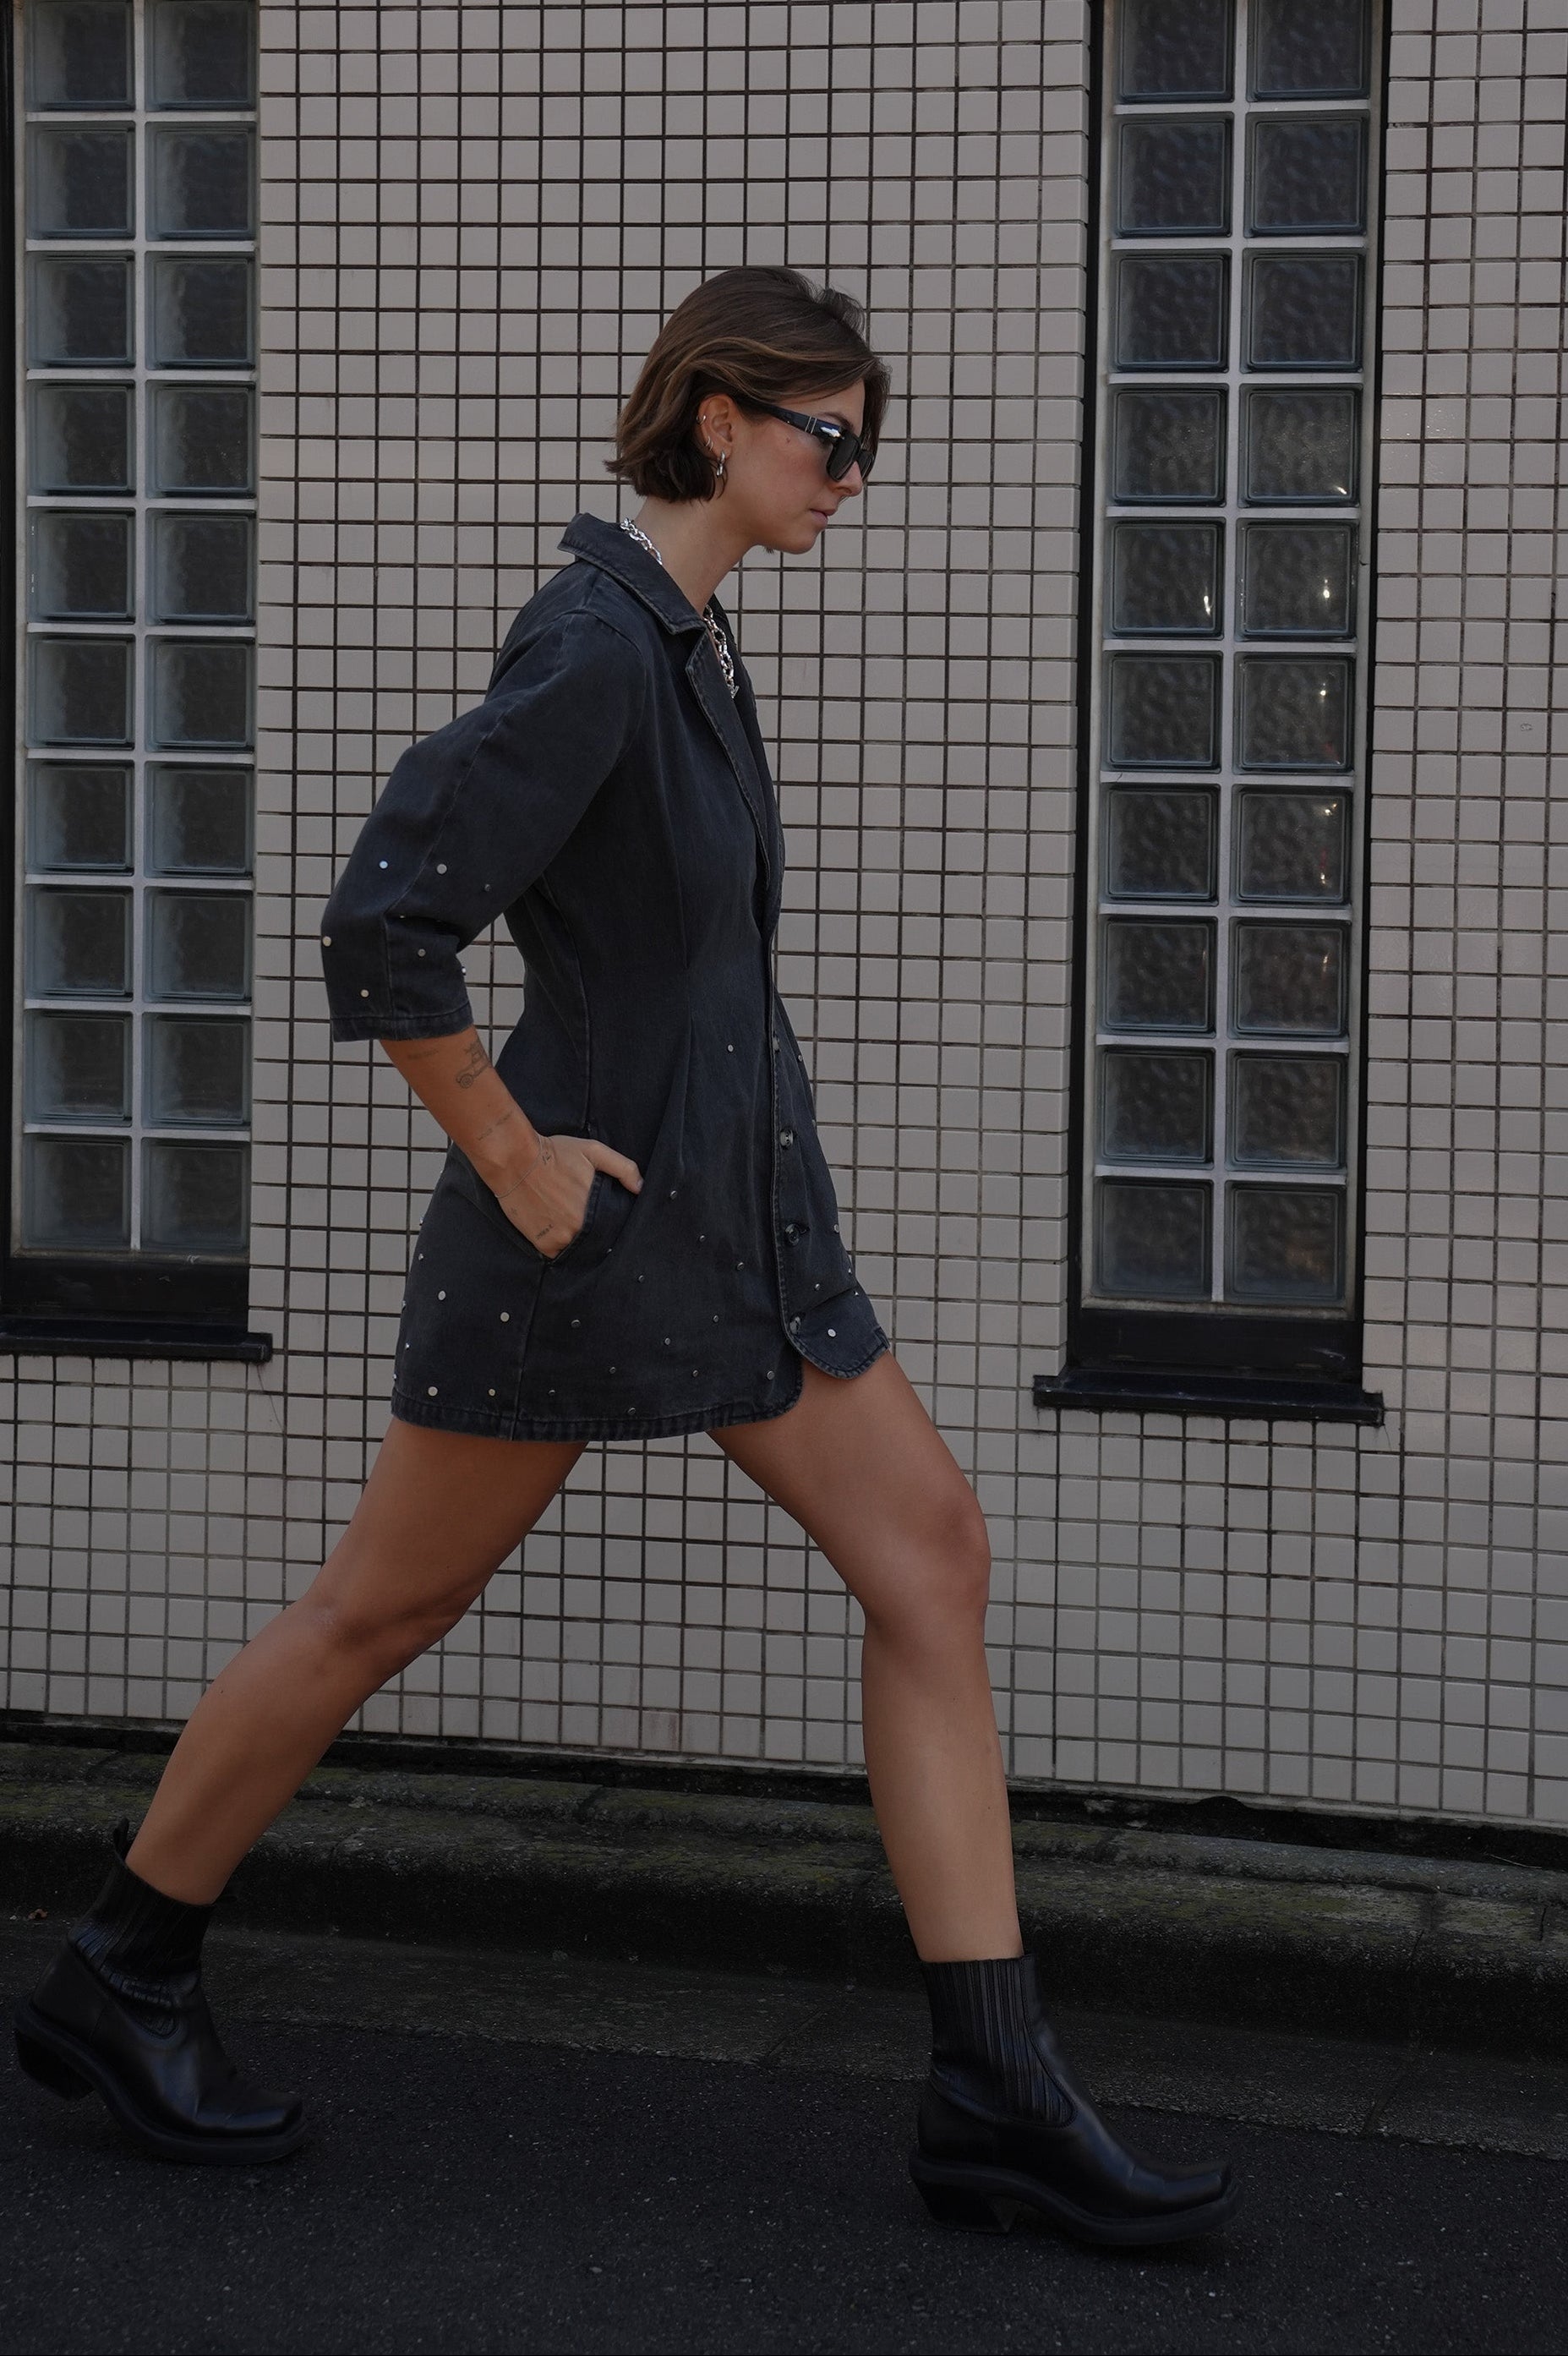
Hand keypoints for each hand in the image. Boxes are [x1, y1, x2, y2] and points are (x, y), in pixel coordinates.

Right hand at [492, 1134, 642, 1259]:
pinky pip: (558, 1253)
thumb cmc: (555, 1153)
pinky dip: (558, 1245)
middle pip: (596, 1239)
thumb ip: (622, 1168)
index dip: (611, 1225)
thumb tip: (641, 1188)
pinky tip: (555, 1228)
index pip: (613, 1228)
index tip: (604, 1217)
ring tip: (568, 1221)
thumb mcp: (593, 1151)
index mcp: (597, 1210)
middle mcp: (581, 1229)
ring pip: (578, 1247)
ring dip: (576, 1240)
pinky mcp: (543, 1244)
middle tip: (583, 1217)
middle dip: (594, 1232)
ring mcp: (561, 1238)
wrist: (515, 1160)